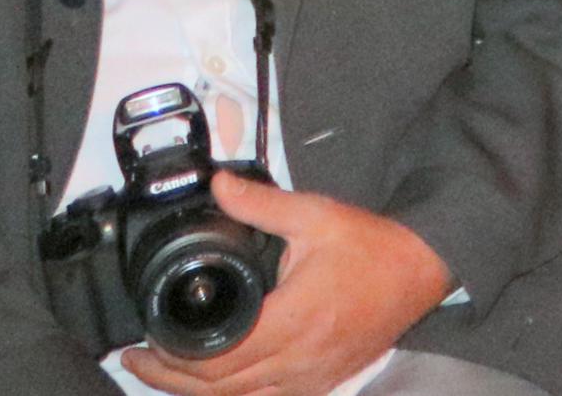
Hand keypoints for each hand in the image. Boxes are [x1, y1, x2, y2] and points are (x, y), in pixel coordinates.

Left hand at [116, 174, 450, 395]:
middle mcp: (299, 358)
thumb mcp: (316, 215)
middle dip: (168, 377)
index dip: (170, 357)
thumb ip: (261, 204)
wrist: (425, 269)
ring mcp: (311, 378)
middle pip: (216, 388)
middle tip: (136, 359)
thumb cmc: (373, 244)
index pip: (215, 357)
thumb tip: (216, 186)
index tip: (143, 340)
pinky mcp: (322, 383)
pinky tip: (214, 386)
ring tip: (163, 374)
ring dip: (194, 393)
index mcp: (293, 319)